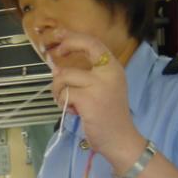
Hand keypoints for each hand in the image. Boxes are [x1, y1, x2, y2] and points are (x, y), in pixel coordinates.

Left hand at [48, 29, 138, 155]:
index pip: (94, 42)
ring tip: (64, 101)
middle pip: (83, 48)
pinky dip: (62, 102)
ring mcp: (99, 86)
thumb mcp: (103, 90)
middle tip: (56, 55)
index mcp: (113, 68)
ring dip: (58, 89)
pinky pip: (64, 94)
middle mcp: (109, 72)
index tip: (61, 38)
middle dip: (66, 46)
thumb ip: (85, 77)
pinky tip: (72, 111)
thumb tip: (56, 68)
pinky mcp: (88, 100)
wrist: (120, 139)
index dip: (74, 38)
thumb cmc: (109, 116)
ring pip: (64, 76)